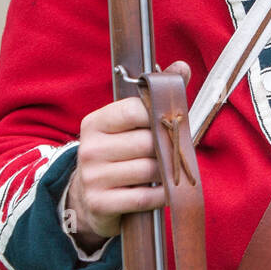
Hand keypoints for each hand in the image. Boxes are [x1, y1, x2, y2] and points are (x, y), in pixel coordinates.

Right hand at [65, 60, 191, 252]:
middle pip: (147, 142)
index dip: (159, 116)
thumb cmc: (118, 154)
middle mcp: (90, 148)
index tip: (169, 123)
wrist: (88, 199)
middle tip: (174, 152)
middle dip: (167, 149)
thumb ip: (155, 96)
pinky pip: (145, 197)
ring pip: (149, 170)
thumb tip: (182, 67)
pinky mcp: (100, 203)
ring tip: (166, 172)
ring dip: (166, 173)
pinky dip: (161, 195)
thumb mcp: (129, 125)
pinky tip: (163, 191)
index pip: (135, 110)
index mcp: (95, 122)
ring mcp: (93, 177)